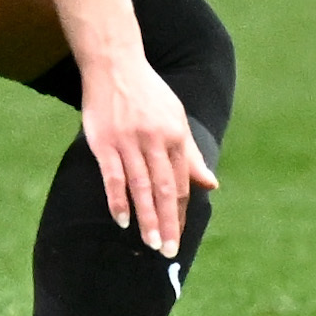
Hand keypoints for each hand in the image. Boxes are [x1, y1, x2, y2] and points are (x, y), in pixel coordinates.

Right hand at [84, 55, 219, 256]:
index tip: (180, 237)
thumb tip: (211, 185)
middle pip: (165, 189)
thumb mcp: (176, 119)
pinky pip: (113, 176)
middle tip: (169, 252)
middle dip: (170, 222)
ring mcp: (129, 141)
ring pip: (141, 186)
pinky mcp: (104, 142)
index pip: (182, 182)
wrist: (114, 64)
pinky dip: (118, 199)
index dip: (182, 211)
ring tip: (151, 243)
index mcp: (175, 135)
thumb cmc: (148, 93)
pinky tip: (123, 220)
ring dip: (148, 217)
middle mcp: (155, 140)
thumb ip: (191, 154)